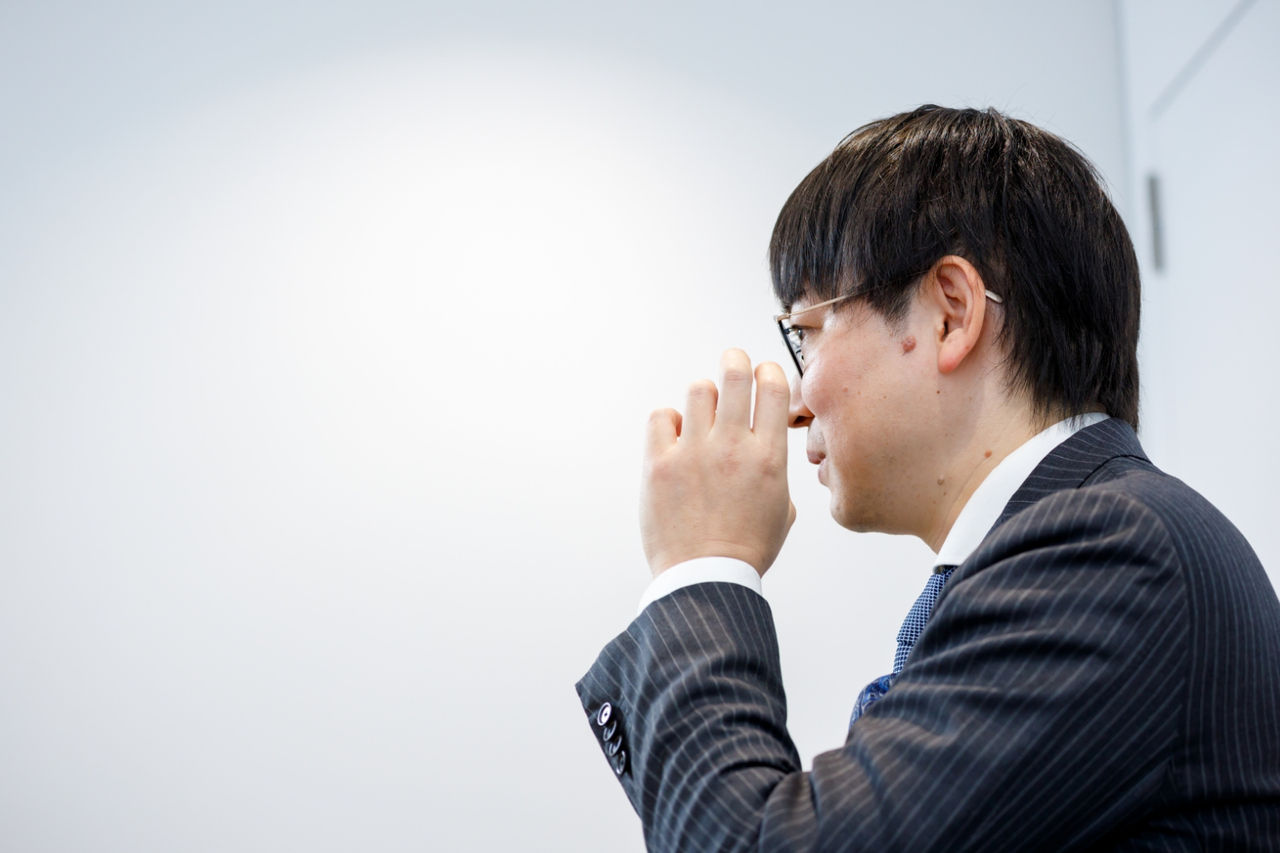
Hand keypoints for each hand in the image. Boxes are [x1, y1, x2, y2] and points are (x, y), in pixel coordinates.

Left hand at [641, 348, 795, 577]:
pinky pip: (661, 416)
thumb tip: (769, 450)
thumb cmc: (746, 550)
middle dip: (735, 360)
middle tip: (733, 361)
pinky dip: (669, 420)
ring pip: (697, 390)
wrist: (704, 578)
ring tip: (702, 413)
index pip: (773, 388)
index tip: (763, 373)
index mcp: (769, 458)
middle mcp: (732, 448)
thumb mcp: (782, 510)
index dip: (769, 371)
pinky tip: (675, 436)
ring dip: (703, 396)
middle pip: (734, 374)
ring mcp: (693, 453)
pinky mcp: (659, 464)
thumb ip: (777, 472)